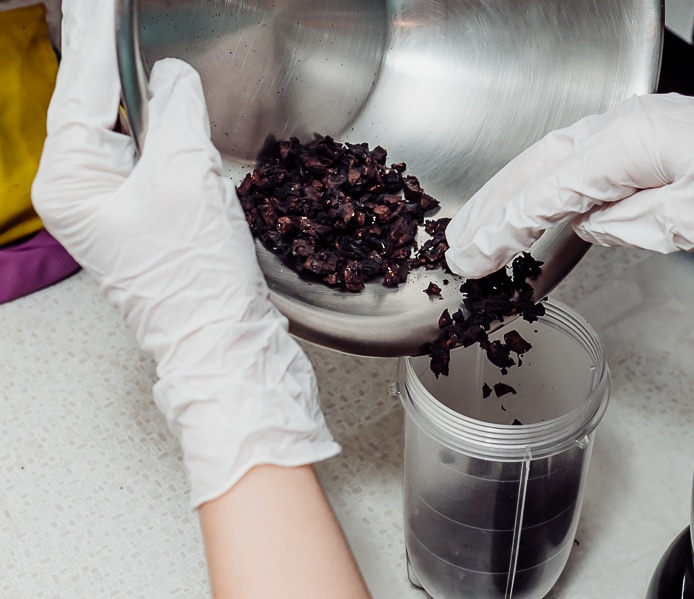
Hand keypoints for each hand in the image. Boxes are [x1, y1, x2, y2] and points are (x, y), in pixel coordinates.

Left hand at [31, 0, 338, 507]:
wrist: (226, 344)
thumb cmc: (196, 278)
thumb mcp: (185, 179)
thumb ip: (175, 115)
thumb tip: (174, 78)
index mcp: (72, 181)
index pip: (83, 89)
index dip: (96, 37)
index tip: (101, 0)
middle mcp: (83, 193)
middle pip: (93, 105)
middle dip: (106, 55)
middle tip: (107, 8)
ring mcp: (114, 207)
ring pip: (123, 130)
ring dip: (133, 87)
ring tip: (126, 38)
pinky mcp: (149, 218)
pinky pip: (149, 155)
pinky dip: (160, 124)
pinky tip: (165, 100)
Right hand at [444, 71, 693, 277]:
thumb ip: (625, 224)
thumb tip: (585, 225)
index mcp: (628, 142)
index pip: (545, 192)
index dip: (502, 229)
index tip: (469, 258)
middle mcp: (621, 125)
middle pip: (534, 168)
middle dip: (490, 208)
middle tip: (454, 245)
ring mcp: (631, 127)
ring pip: (550, 161)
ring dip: (509, 195)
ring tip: (474, 228)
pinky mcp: (643, 139)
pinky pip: (578, 163)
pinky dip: (544, 188)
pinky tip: (529, 210)